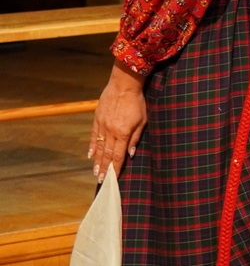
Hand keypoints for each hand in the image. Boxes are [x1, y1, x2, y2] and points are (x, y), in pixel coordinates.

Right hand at [89, 64, 146, 182]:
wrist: (123, 84)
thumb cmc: (137, 102)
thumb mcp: (142, 120)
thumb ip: (136, 138)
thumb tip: (130, 154)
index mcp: (123, 133)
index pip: (118, 155)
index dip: (116, 168)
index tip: (113, 178)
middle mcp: (110, 131)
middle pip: (107, 154)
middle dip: (104, 168)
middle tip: (101, 180)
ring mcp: (102, 125)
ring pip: (99, 147)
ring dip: (97, 161)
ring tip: (95, 172)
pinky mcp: (97, 118)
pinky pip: (94, 135)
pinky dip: (92, 146)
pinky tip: (91, 155)